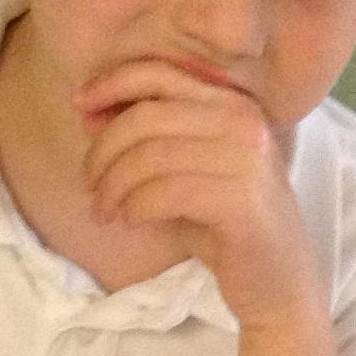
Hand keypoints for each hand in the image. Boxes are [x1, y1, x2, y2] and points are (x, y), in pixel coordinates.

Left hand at [77, 60, 317, 324]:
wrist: (277, 281)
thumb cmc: (224, 225)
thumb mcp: (183, 171)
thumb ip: (147, 138)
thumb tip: (89, 112)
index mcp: (232, 104)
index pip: (161, 73)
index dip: (112, 83)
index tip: (78, 107)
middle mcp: (244, 123)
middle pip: (147, 116)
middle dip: (104, 150)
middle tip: (88, 184)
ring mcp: (248, 160)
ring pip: (151, 157)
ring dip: (113, 186)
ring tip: (103, 210)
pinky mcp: (242, 202)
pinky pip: (165, 193)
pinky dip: (135, 207)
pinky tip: (129, 221)